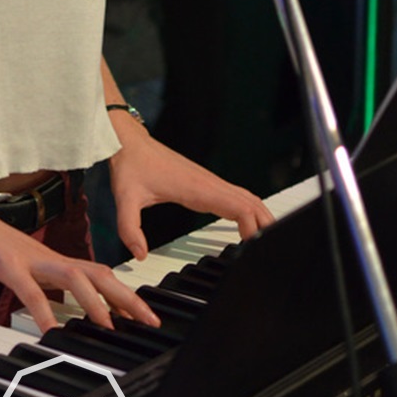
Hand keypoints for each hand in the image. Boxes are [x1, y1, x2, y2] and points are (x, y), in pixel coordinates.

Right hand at [0, 202, 162, 335]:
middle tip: (148, 321)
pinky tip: (49, 333)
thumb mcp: (19, 271)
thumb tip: (55, 314)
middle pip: (98, 273)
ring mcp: (28, 258)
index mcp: (52, 260)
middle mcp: (48, 257)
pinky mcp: (6, 264)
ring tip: (109, 327)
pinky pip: (29, 290)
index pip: (99, 274)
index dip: (124, 293)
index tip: (145, 314)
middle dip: (126, 297)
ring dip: (94, 303)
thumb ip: (39, 289)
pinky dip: (43, 311)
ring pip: (72, 277)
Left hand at [108, 121, 274, 260]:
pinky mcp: (205, 181)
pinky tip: (249, 223)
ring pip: (246, 197)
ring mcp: (208, 181)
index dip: (252, 227)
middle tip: (271, 251)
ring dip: (260, 215)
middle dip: (265, 225)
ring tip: (267, 241)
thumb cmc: (130, 167)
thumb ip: (129, 229)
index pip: (238, 207)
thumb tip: (140, 255)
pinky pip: (235, 195)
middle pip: (250, 202)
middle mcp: (208, 183)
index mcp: (196, 188)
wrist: (128, 142)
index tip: (252, 249)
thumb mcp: (126, 199)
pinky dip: (248, 209)